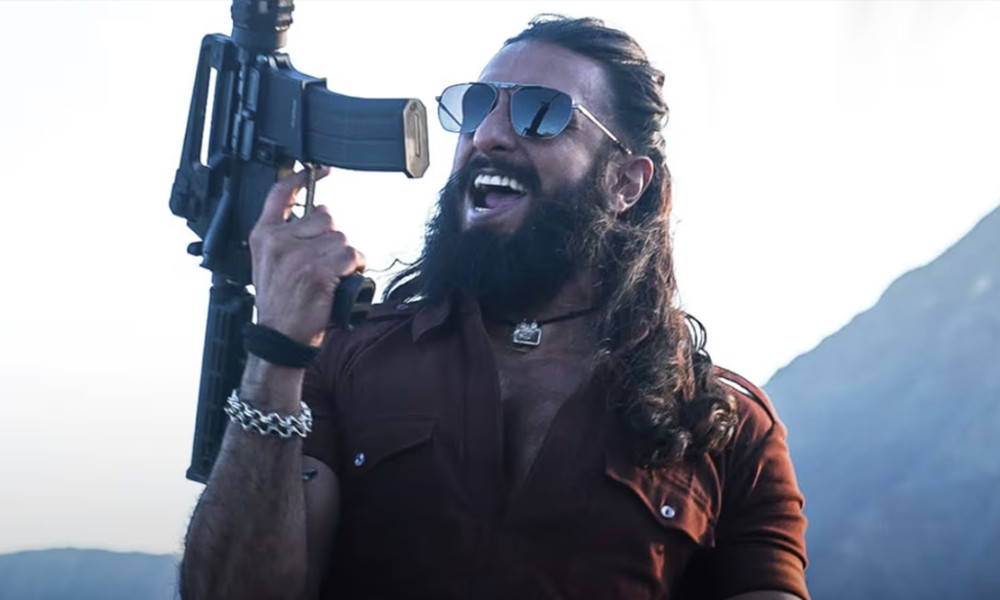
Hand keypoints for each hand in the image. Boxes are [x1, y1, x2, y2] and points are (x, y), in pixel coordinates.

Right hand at [248, 168, 365, 345]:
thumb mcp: (268, 262)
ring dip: (345, 256)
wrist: (279, 336)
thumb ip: (285, 236)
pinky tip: (343, 280)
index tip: (320, 170)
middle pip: (325, 217)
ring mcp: (298, 255)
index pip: (279, 193)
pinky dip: (356, 267)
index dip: (301, 177)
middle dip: (332, 238)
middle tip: (323, 262)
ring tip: (331, 275)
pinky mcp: (317, 270)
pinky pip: (351, 254)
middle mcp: (278, 241)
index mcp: (264, 235)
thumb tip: (318, 213)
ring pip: (342, 238)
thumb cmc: (280, 303)